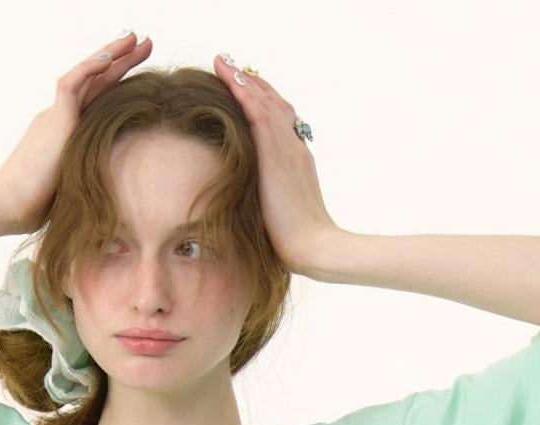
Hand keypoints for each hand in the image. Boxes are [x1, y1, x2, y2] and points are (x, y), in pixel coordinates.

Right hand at [0, 31, 152, 235]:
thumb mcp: (73, 194)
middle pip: (95, 83)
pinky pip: (72, 81)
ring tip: (137, 39)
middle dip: (121, 63)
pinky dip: (91, 67)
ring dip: (112, 54)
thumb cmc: (35, 211)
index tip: (143, 81)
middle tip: (146, 44)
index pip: (95, 104)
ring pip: (86, 74)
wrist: (6, 208)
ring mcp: (55, 115)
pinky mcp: (53, 118)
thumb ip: (91, 186)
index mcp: (65, 136)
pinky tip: (112, 56)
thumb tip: (118, 209)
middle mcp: (59, 119)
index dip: (117, 88)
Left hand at [212, 53, 339, 275]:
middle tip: (232, 65)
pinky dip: (244, 92)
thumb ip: (270, 201)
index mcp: (297, 161)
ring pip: (265, 102)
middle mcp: (295, 148)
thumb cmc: (298, 243)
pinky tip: (229, 78)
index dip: (263, 101)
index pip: (281, 121)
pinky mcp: (277, 155)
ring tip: (224, 63)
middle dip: (253, 83)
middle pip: (275, 104)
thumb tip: (253, 209)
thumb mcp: (282, 215)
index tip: (247, 88)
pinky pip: (259, 113)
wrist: (316, 247)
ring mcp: (288, 148)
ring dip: (243, 79)